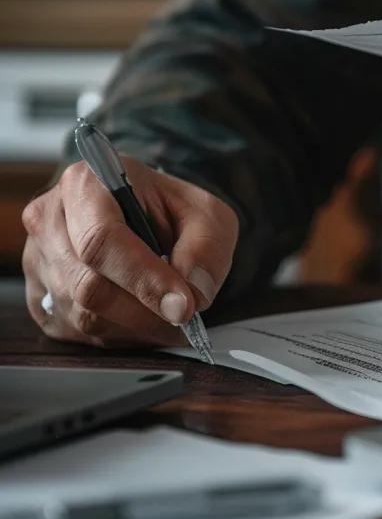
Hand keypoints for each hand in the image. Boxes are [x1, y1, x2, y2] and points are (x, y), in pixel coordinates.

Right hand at [22, 158, 238, 347]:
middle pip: (88, 286)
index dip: (144, 279)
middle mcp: (49, 219)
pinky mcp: (39, 296)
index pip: (102, 240)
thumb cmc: (169, 210)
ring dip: (136, 326)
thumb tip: (192, 292)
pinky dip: (119, 335)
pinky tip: (139, 315)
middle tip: (184, 315)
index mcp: (86, 184)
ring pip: (84, 316)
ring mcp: (38, 260)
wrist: (144, 214)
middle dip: (145, 311)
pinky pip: (77, 333)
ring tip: (165, 310)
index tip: (182, 306)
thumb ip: (206, 247)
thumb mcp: (205, 213)